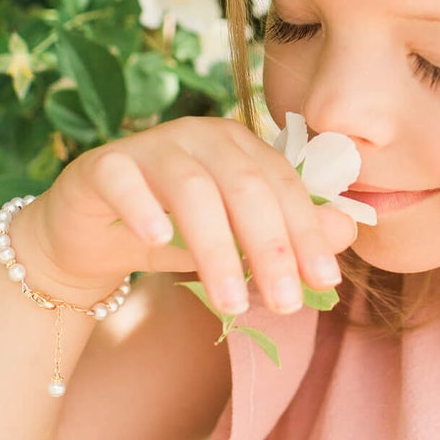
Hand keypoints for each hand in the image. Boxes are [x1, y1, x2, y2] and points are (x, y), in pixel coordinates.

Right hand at [10, 115, 360, 316]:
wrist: (92, 237)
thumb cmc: (175, 235)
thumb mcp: (234, 242)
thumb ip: (286, 235)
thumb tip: (346, 233)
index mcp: (242, 146)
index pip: (284, 186)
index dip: (307, 232)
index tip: (327, 282)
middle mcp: (201, 135)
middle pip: (246, 187)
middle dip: (272, 248)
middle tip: (286, 304)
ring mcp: (150, 145)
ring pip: (193, 190)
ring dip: (217, 249)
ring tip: (232, 302)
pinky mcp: (103, 165)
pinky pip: (124, 180)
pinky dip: (143, 208)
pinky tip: (158, 240)